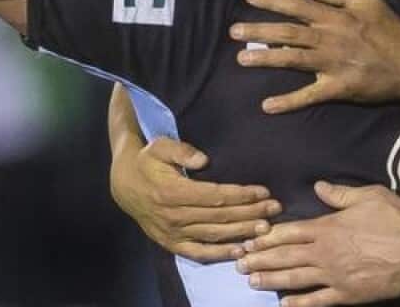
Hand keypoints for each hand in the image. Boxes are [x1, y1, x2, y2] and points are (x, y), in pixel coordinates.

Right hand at [110, 136, 280, 262]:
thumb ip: (181, 150)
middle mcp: (174, 216)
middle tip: (275, 208)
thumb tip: (203, 160)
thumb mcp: (159, 146)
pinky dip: (220, 254)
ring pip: (214, 235)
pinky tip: (240, 251)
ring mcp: (173, 233)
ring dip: (242, 232)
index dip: (241, 195)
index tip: (263, 191)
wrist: (124, 185)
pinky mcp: (172, 244)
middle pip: (220, 216)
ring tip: (266, 228)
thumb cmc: (147, 161)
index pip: (215, 195)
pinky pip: (199, 253)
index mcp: (173, 191)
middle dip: (250, 212)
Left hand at [231, 0, 399, 112]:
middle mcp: (328, 38)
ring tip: (241, 60)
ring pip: (292, 60)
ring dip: (265, 59)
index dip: (272, 1)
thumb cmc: (391, 30)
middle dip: (258, 30)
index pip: (297, 5)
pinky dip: (288, 102)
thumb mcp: (368, 1)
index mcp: (334, 17)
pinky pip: (309, 95)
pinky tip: (267, 106)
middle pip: (287, 32)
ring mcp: (331, 64)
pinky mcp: (337, 87)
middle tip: (233, 31)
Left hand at [235, 182, 399, 305]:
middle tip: (240, 264)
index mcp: (327, 227)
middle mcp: (324, 252)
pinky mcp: (346, 294)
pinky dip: (299, 303)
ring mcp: (333, 275)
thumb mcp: (367, 196)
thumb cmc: (395, 220)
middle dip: (260, 260)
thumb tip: (318, 187)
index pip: (288, 232)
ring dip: (271, 280)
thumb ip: (339, 194)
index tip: (249, 241)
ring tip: (251, 282)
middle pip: (285, 256)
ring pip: (295, 278)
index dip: (266, 237)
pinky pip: (317, 300)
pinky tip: (284, 305)